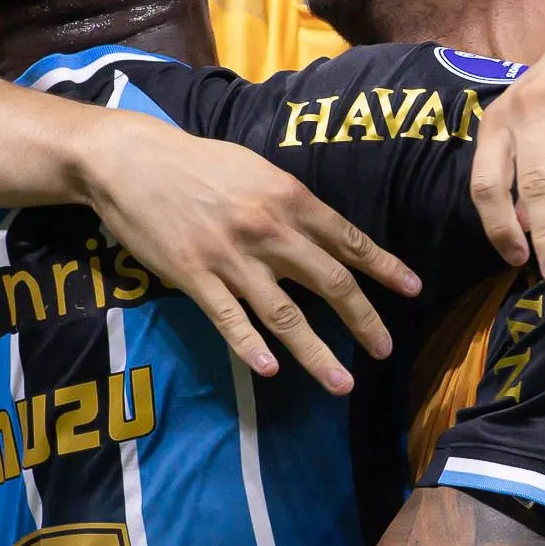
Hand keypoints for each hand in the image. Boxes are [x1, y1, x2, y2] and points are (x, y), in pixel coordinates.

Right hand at [73, 114, 418, 393]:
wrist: (132, 162)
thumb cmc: (197, 163)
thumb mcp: (256, 170)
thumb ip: (291, 203)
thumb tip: (327, 233)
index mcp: (289, 198)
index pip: (349, 240)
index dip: (385, 268)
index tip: (413, 290)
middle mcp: (269, 230)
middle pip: (330, 283)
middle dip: (364, 320)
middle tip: (385, 350)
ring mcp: (232, 257)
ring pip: (286, 314)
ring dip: (317, 354)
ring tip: (342, 383)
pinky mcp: (195, 277)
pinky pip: (230, 320)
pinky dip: (251, 347)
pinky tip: (271, 371)